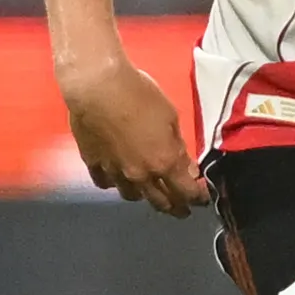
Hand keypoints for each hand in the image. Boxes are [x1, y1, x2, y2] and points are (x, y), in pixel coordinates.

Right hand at [59, 58, 206, 217]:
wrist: (98, 86)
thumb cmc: (140, 94)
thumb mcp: (170, 116)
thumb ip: (178, 146)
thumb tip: (187, 168)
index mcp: (164, 162)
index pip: (187, 192)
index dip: (197, 198)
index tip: (202, 199)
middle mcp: (140, 174)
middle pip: (161, 202)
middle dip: (175, 207)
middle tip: (182, 208)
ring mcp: (115, 172)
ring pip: (132, 196)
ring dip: (144, 195)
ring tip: (149, 191)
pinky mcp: (93, 163)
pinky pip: (105, 183)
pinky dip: (115, 182)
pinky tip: (117, 176)